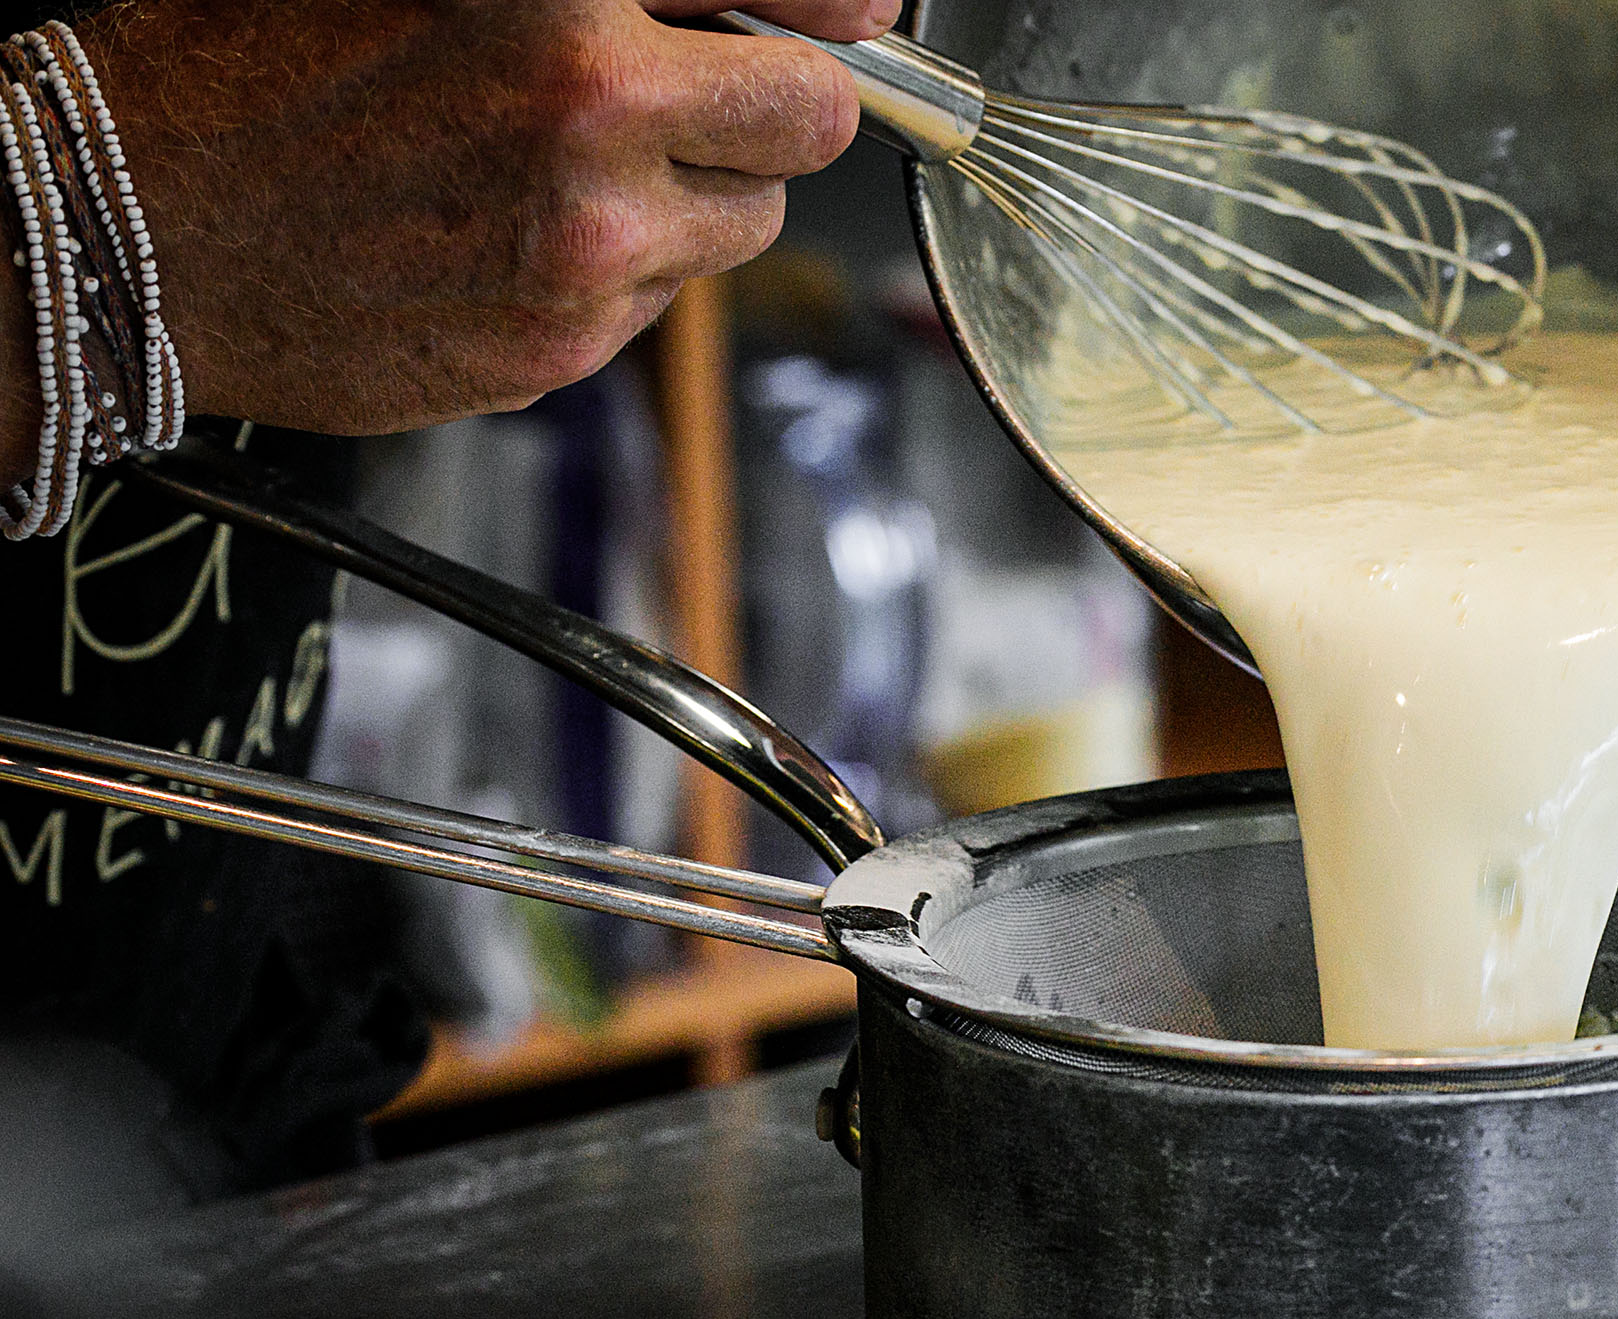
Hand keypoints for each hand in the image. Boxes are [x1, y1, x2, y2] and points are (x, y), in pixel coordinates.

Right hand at [7, 0, 893, 462]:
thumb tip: (819, 1)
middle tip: (699, 96)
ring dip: (687, 197)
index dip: (834, 12)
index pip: (801, 6)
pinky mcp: (560, 349)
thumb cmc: (255, 64)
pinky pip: (657, 306)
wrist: (133, 221)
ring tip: (561, 168)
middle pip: (810, 124)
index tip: (847, 17)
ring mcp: (582, 247)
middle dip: (769, 109)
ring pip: (740, 228)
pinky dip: (614, 275)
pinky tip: (507, 234)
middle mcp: (587, 115)